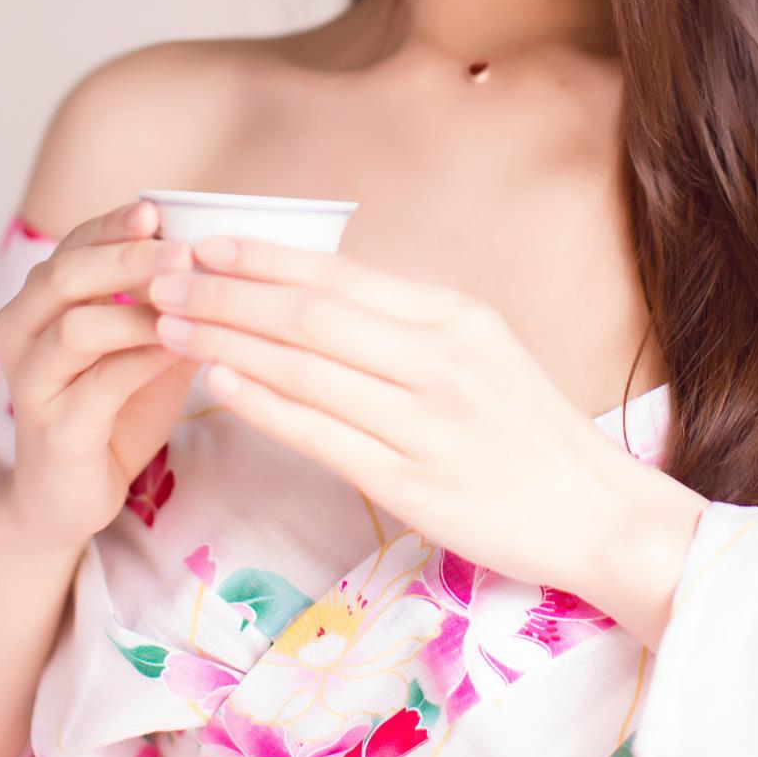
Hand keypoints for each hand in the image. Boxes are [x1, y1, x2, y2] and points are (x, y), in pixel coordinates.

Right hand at [0, 199, 206, 552]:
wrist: (69, 496)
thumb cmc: (111, 408)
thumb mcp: (140, 342)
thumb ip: (163, 298)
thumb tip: (222, 247)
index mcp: (35, 303)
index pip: (71, 246)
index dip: (113, 225)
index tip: (158, 210)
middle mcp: (19, 334)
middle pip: (65, 276)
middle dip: (126, 257)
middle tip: (182, 251)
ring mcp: (30, 383)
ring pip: (76, 327)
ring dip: (138, 308)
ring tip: (189, 295)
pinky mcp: (54, 429)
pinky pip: (101, 383)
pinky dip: (145, 358)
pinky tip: (184, 346)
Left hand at [146, 230, 675, 603]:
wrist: (597, 512)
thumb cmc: (529, 430)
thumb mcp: (480, 349)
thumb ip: (407, 325)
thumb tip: (316, 293)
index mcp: (453, 316)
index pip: (338, 275)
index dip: (262, 258)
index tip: (202, 245)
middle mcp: (440, 360)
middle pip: (309, 315)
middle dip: (225, 294)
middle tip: (160, 280)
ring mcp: (427, 423)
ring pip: (307, 369)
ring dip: (228, 343)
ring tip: (170, 326)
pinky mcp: (415, 485)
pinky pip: (324, 436)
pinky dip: (266, 405)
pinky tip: (220, 385)